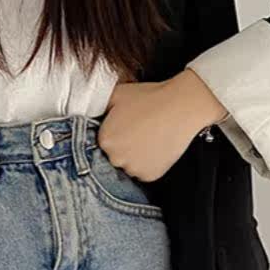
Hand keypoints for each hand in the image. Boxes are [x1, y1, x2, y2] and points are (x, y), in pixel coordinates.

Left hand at [98, 70, 226, 182]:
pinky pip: (144, 173)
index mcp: (105, 139)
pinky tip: (156, 147)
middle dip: (124, 147)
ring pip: (129, 167)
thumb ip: (99, 105)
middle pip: (115, 157)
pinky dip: (149, 163)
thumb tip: (89, 113)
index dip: (115, 134)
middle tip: (139, 131)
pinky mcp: (150, 176)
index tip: (126, 126)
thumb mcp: (118, 93)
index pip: (103, 143)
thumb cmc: (150, 97)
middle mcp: (116, 158)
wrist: (180, 106)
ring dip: (136, 157)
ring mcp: (133, 169)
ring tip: (149, 138)